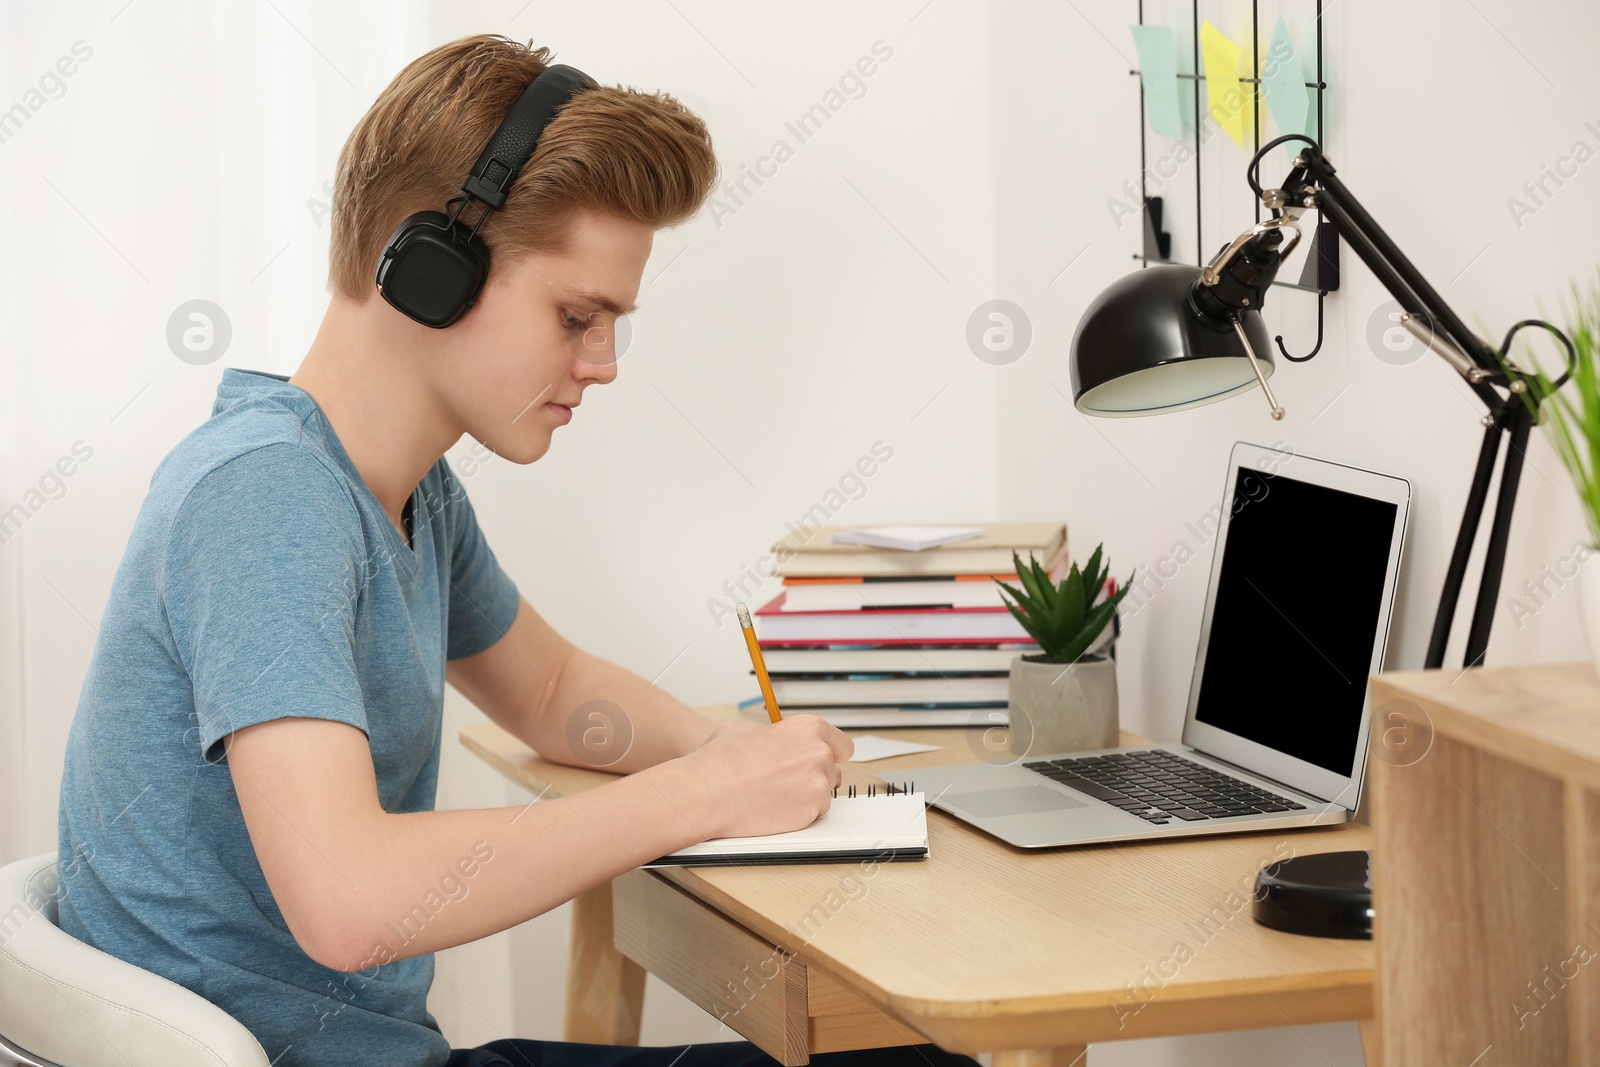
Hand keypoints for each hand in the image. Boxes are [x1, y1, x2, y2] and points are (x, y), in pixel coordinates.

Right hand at [659, 715, 853, 839]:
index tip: (818, 761)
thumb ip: (784, 737)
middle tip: (786, 780)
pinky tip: (773, 807)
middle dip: (814, 776)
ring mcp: (817, 784)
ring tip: (773, 793)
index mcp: (809, 727)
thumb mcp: (752, 731)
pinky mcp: (810, 812)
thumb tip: (791, 745)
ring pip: (824, 794)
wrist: (706, 792)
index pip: (842, 745)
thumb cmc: (722, 761)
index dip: (828, 755)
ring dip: (806, 796)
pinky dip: (798, 814)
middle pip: (833, 771)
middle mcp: (819, 754)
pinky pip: (813, 815)